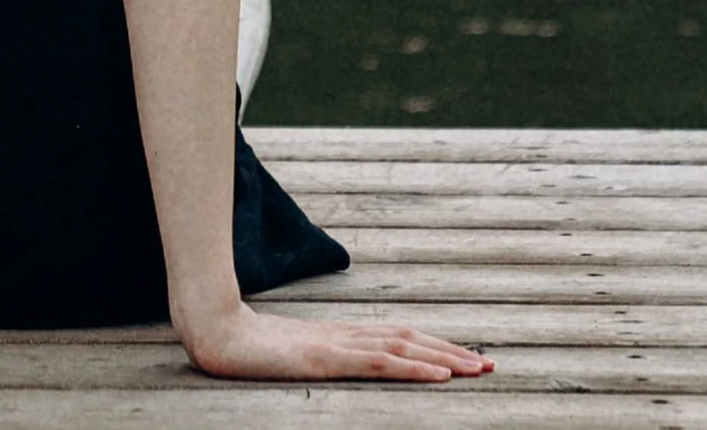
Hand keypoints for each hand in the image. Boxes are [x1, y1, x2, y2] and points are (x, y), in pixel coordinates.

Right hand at [180, 305, 494, 381]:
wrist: (215, 331)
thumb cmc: (246, 347)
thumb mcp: (289, 356)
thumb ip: (314, 356)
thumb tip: (331, 364)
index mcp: (340, 336)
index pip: (398, 337)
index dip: (434, 345)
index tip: (466, 357)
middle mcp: (346, 335)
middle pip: (411, 338)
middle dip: (453, 351)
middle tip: (491, 363)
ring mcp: (338, 344)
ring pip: (405, 348)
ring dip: (446, 358)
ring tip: (479, 368)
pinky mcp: (327, 358)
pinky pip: (379, 363)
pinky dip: (414, 367)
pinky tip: (439, 375)